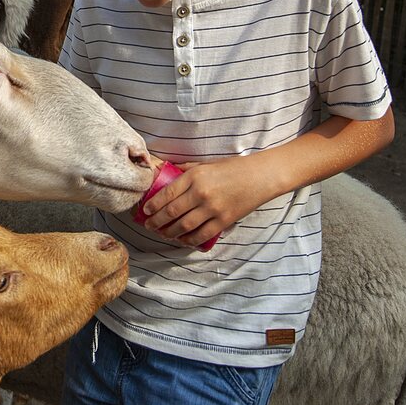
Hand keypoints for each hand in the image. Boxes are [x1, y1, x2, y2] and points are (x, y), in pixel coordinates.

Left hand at [139, 158, 266, 248]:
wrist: (260, 176)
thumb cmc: (232, 168)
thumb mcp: (205, 164)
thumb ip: (185, 170)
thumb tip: (164, 172)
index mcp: (195, 176)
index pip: (167, 194)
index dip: (153, 205)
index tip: (145, 210)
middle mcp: (201, 193)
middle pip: (172, 212)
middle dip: (156, 221)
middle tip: (149, 225)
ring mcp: (213, 209)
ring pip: (184, 226)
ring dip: (169, 232)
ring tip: (162, 233)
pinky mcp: (224, 221)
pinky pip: (202, 235)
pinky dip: (189, 240)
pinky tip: (182, 240)